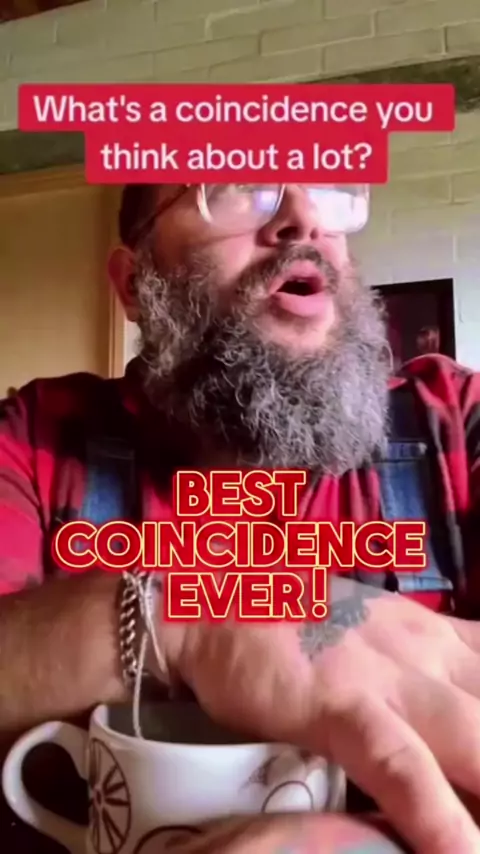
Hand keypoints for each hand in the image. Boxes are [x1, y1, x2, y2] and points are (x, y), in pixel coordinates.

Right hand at [159, 577, 479, 853]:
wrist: (215, 604)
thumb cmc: (294, 621)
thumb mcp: (378, 628)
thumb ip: (425, 661)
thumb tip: (460, 708)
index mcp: (436, 634)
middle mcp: (427, 651)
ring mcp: (389, 676)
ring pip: (475, 738)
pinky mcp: (342, 706)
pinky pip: (403, 768)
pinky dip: (438, 815)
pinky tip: (460, 852)